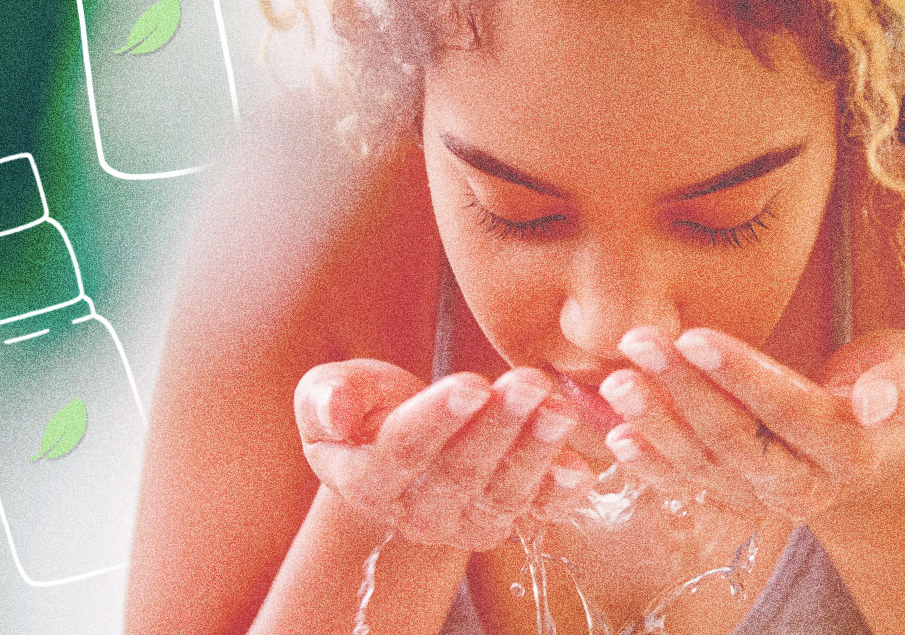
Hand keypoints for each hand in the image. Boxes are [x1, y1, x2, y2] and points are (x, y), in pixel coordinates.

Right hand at [293, 360, 599, 551]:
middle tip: (529, 384)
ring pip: (503, 493)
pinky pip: (538, 512)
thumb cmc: (365, 408)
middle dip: (498, 427)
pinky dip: (560, 492)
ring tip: (558, 409)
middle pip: (460, 473)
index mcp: (367, 480)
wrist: (399, 442)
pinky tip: (579, 466)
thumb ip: (325, 398)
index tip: (471, 385)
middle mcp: (418, 513)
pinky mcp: (508, 517)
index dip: (437, 419)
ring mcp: (466, 521)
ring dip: (535, 451)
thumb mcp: (328, 391)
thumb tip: (334, 411)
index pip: (402, 452)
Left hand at [597, 326, 904, 520]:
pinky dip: (649, 463)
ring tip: (617, 382)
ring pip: (701, 463)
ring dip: (654, 422)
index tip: (695, 336)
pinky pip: (686, 483)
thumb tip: (878, 401)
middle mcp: (803, 485)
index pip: (787, 409)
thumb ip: (899, 383)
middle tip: (640, 342)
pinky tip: (617, 435)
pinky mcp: (734, 497)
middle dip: (682, 389)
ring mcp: (763, 498)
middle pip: (733, 438)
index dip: (740, 374)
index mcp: (850, 451)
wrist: (881, 454)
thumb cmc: (896, 391)